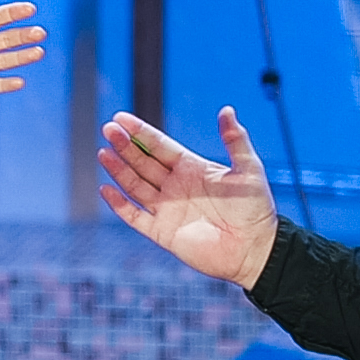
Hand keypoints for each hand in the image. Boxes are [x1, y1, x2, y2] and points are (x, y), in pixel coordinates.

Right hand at [96, 106, 283, 289]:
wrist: (254, 249)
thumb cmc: (256, 209)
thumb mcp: (248, 168)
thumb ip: (235, 139)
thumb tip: (227, 110)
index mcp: (192, 168)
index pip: (159, 145)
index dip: (140, 132)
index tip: (121, 118)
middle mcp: (175, 186)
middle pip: (143, 162)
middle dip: (125, 146)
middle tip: (108, 129)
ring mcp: (167, 209)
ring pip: (135, 185)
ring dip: (118, 169)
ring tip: (103, 152)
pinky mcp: (162, 232)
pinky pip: (134, 216)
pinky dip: (119, 204)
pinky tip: (106, 189)